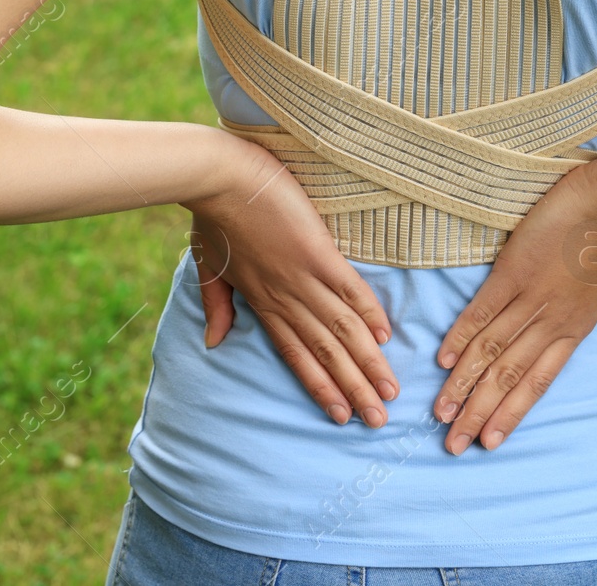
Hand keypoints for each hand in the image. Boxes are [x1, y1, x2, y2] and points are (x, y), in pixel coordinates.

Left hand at [181, 134, 399, 427]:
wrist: (218, 177)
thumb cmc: (212, 215)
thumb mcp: (207, 265)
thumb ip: (217, 304)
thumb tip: (213, 342)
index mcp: (262, 302)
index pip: (296, 355)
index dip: (320, 386)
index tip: (341, 415)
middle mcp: (286, 298)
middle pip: (325, 353)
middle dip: (353, 389)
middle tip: (378, 420)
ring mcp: (303, 277)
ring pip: (342, 330)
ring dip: (367, 362)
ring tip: (389, 391)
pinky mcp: (318, 252)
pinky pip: (349, 289)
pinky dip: (367, 312)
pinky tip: (384, 336)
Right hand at [432, 156, 596, 453]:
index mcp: (576, 327)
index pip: (538, 381)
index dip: (512, 412)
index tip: (490, 441)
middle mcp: (550, 320)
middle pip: (508, 375)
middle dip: (478, 412)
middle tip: (453, 444)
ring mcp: (530, 295)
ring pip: (490, 350)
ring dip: (463, 383)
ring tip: (441, 411)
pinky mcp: (513, 269)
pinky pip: (482, 310)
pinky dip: (463, 335)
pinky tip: (445, 360)